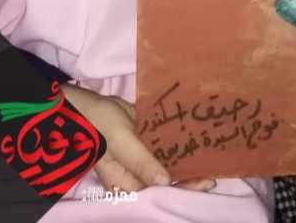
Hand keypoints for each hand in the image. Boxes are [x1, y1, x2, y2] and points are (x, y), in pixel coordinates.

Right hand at [62, 84, 214, 192]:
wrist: (81, 104)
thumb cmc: (97, 124)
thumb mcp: (120, 140)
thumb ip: (141, 161)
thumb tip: (166, 181)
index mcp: (127, 184)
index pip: (160, 191)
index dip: (183, 188)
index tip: (206, 181)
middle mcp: (134, 175)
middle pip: (165, 181)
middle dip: (188, 177)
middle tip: (214, 168)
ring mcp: (138, 158)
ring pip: (166, 164)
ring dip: (184, 160)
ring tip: (208, 155)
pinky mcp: (141, 142)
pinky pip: (161, 147)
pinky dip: (176, 145)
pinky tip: (192, 139)